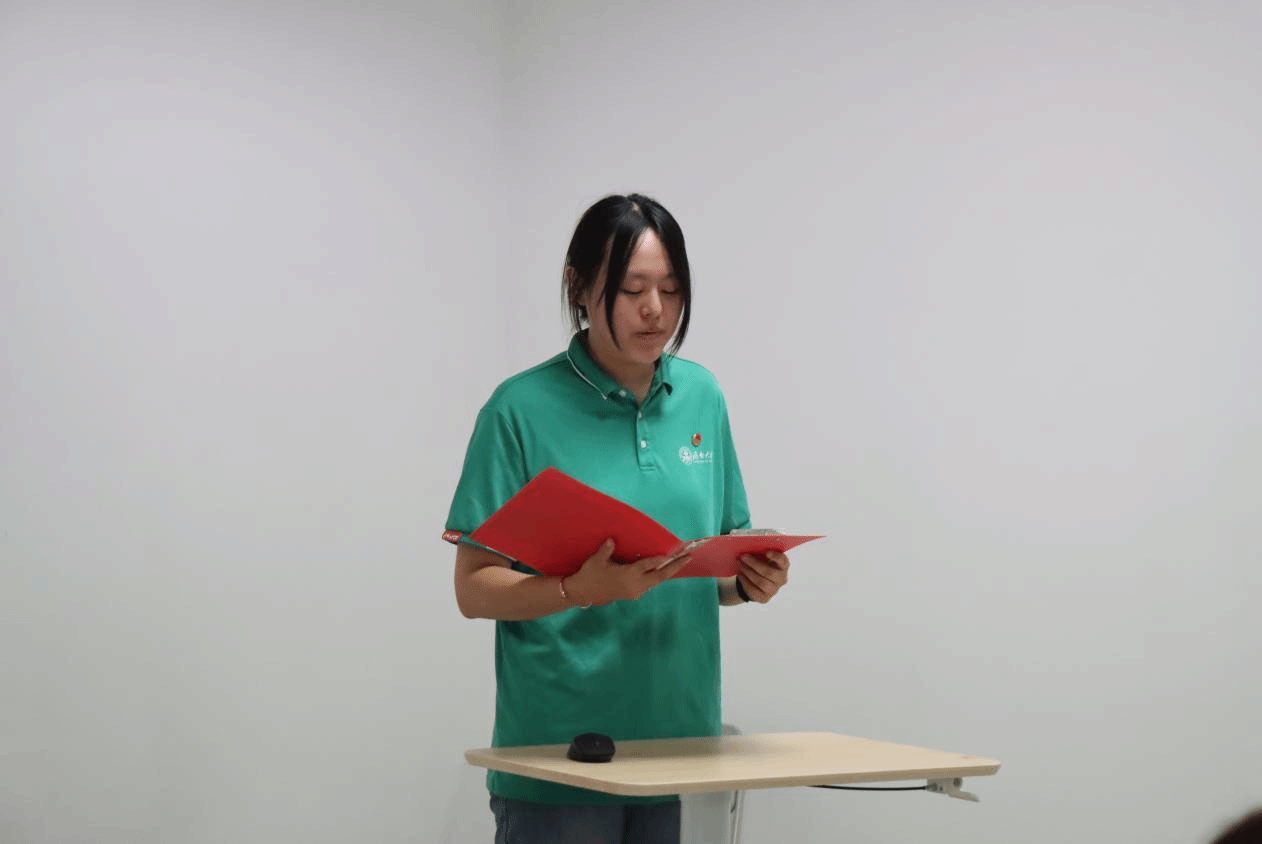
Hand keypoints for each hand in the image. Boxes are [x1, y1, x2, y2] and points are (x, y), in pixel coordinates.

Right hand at [566, 539, 691, 604]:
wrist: (583, 592)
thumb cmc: (590, 574)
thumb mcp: (596, 561)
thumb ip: (606, 550)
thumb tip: (612, 540)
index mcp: (628, 575)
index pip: (648, 565)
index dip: (660, 559)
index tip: (673, 553)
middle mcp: (635, 585)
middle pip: (660, 575)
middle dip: (675, 566)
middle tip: (689, 557)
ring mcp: (636, 591)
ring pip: (657, 581)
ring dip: (669, 571)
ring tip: (682, 561)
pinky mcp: (634, 594)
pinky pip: (651, 584)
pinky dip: (659, 576)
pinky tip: (665, 569)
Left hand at [737, 550, 789, 602]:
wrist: (756, 583)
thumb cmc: (760, 565)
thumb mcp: (763, 558)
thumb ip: (759, 553)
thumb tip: (747, 550)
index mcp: (783, 566)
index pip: (784, 561)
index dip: (776, 557)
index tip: (767, 553)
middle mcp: (782, 579)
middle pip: (769, 573)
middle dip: (754, 564)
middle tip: (743, 557)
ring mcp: (774, 590)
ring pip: (761, 582)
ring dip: (748, 572)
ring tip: (739, 565)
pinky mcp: (764, 598)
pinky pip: (754, 591)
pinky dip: (745, 581)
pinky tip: (740, 575)